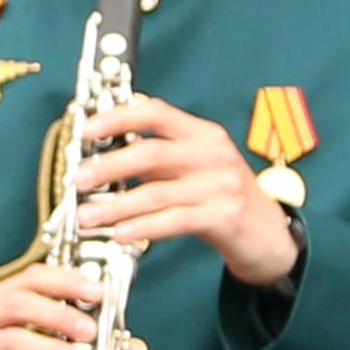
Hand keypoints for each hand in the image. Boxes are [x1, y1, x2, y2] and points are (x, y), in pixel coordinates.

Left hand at [76, 96, 299, 285]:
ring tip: (87, 217)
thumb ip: (160, 159)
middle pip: (151, 152)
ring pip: (157, 191)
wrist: (271, 237)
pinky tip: (120, 235)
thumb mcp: (197, 169)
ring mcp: (221, 185)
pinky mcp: (225, 216)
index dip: (118, 117)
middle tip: (78, 180)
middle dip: (108, 166)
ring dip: (115, 206)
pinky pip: (174, 220)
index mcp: (203, 134)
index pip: (157, 112)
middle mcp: (213, 154)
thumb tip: (105, 155)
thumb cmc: (224, 200)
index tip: (87, 130)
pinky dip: (142, 227)